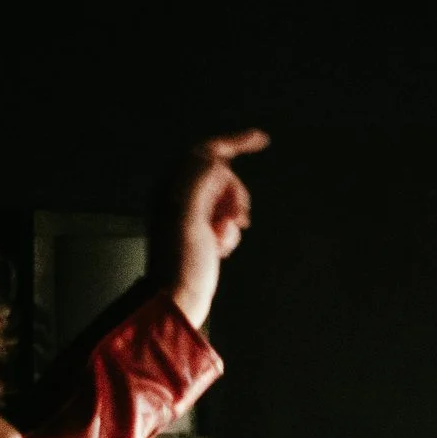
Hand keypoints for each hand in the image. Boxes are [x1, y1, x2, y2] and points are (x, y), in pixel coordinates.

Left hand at [157, 130, 268, 328]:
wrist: (179, 298)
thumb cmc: (181, 263)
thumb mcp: (187, 218)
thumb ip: (198, 181)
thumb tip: (214, 159)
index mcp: (173, 186)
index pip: (207, 152)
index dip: (235, 142)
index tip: (263, 139)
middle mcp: (180, 195)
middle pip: (223, 175)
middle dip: (236, 194)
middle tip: (236, 218)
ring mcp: (191, 214)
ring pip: (227, 198)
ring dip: (233, 216)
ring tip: (223, 237)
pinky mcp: (201, 232)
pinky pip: (227, 219)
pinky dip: (231, 232)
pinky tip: (221, 247)